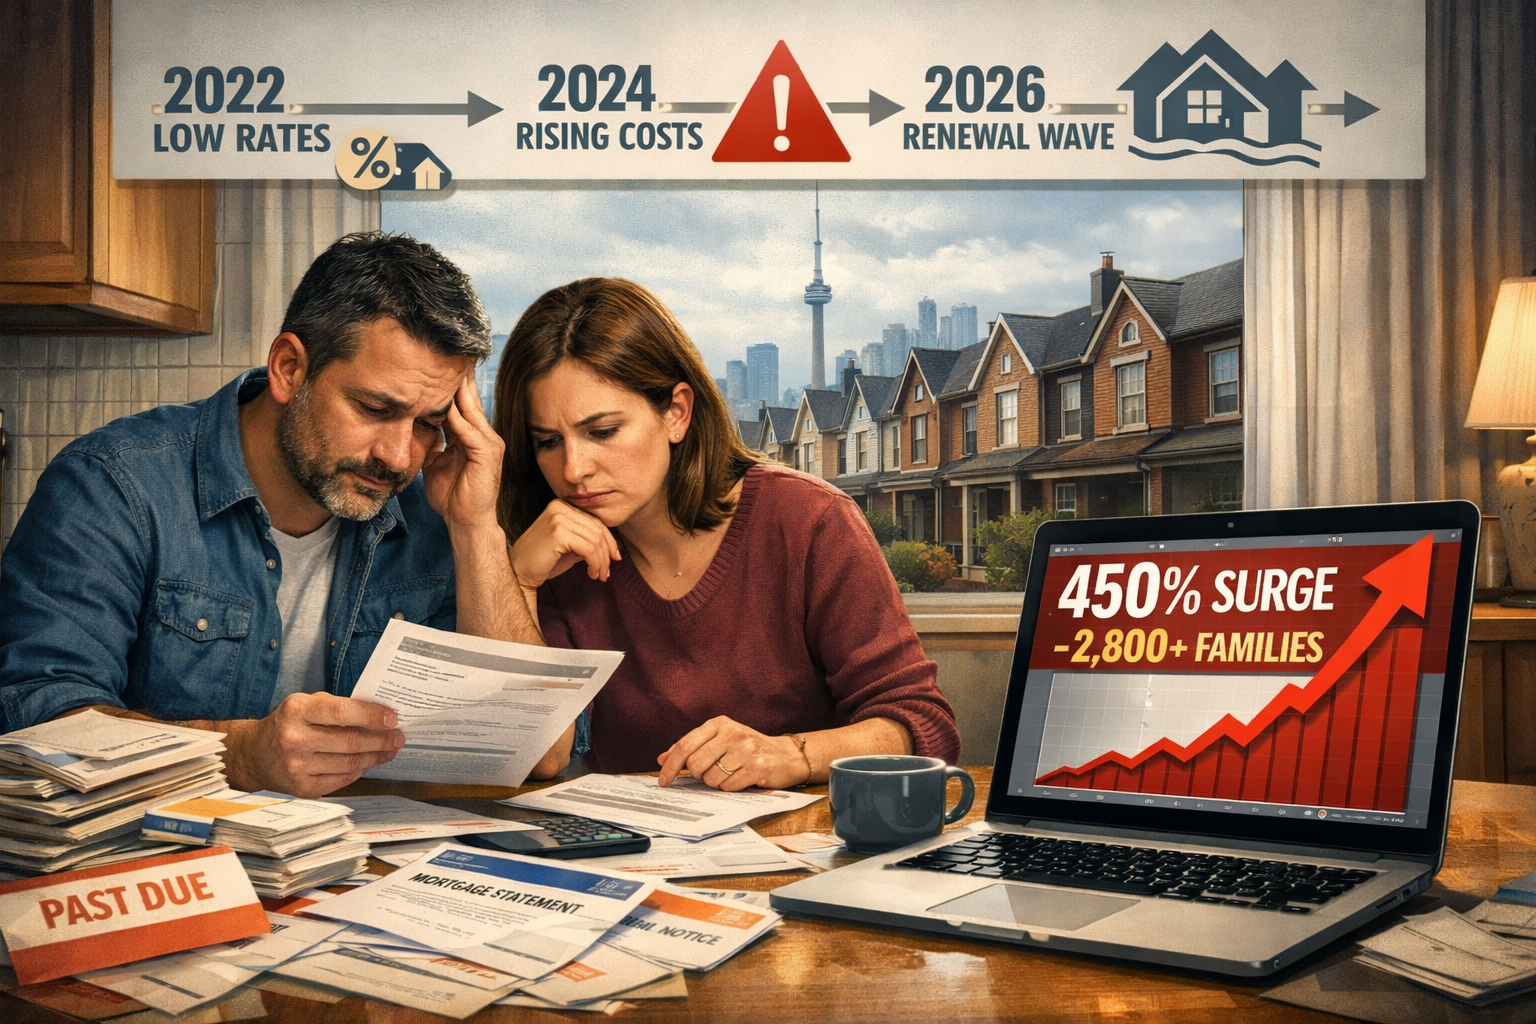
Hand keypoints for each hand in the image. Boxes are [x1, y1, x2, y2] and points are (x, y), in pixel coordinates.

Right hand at [222, 693, 404, 797]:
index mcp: (296, 711)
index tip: (392, 718)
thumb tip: (379, 715)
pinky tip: (369, 762)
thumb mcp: (305, 704)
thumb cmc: (287, 724)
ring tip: (389, 749)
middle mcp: (294, 739)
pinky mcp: (302, 788)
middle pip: (350, 741)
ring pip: (349, 763)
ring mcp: (297, 767)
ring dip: (376, 756)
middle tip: (398, 736)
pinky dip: (359, 770)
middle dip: (381, 739)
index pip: (341, 712)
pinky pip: (342, 779)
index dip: (371, 715)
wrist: (254, 754)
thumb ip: (337, 707)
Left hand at [422, 373, 504, 533]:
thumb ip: (432, 442)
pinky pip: (471, 432)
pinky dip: (459, 419)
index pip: (461, 403)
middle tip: (445, 353)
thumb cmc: (452, 496)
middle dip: (456, 378)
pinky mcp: (488, 455)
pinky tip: (447, 406)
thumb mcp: (436, 461)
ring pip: (471, 411)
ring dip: (458, 391)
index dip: (449, 384)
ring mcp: (489, 444)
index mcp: (471, 436)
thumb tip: (416, 426)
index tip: (435, 363)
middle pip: (469, 400)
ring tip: (446, 370)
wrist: (465, 523)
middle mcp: (484, 435)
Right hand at [509, 499, 621, 587]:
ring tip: (599, 575)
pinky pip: (588, 549)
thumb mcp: (569, 546)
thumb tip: (611, 549)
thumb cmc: (543, 561)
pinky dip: (595, 563)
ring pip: (595, 540)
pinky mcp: (558, 533)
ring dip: (601, 562)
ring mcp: (558, 518)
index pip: (595, 521)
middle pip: (597, 529)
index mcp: (561, 506)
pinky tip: (591, 573)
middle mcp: (559, 508)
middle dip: (606, 553)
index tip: (615, 557)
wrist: (519, 572)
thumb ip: (586, 540)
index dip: (609, 540)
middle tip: (607, 572)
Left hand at [656, 715, 809, 790]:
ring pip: (710, 778)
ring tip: (730, 774)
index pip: (685, 745)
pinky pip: (728, 787)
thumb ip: (692, 748)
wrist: (785, 755)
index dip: (670, 765)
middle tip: (709, 774)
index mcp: (719, 723)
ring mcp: (746, 749)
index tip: (663, 780)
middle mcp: (732, 733)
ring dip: (716, 782)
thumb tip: (662, 759)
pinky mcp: (757, 767)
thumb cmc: (748, 748)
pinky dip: (730, 788)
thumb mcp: (720, 740)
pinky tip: (740, 779)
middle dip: (698, 776)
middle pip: (695, 765)